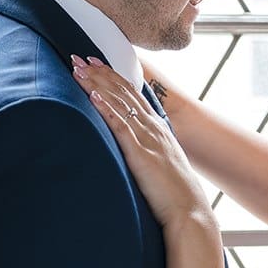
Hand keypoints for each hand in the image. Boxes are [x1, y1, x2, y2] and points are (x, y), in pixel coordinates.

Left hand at [71, 55, 213, 229]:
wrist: (189, 211)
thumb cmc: (174, 192)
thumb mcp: (161, 163)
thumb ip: (147, 149)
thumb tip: (132, 146)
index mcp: (158, 128)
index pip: (132, 93)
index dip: (112, 75)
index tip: (94, 62)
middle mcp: (153, 127)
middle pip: (123, 91)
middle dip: (99, 72)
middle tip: (77, 56)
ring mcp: (148, 138)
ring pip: (119, 103)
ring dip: (97, 84)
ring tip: (77, 69)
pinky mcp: (141, 154)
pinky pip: (121, 126)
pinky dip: (106, 108)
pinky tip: (93, 96)